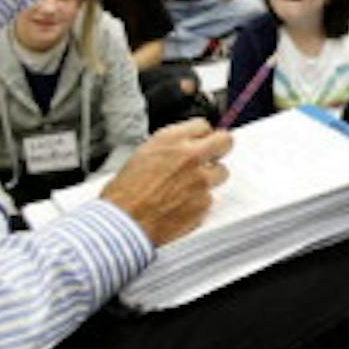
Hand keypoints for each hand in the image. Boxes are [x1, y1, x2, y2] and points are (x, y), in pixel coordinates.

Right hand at [99, 122, 231, 244]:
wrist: (123, 222)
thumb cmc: (125, 193)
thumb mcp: (143, 154)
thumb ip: (170, 146)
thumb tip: (184, 145)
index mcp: (171, 140)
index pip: (203, 126)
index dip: (201, 136)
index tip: (200, 142)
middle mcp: (190, 156)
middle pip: (225, 141)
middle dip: (219, 148)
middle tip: (211, 157)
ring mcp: (201, 180)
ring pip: (222, 172)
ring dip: (210, 178)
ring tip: (189, 187)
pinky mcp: (204, 203)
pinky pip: (211, 197)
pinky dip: (200, 201)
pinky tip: (183, 204)